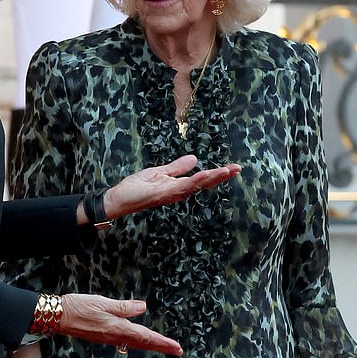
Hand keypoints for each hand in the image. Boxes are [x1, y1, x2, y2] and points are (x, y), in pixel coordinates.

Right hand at [59, 294, 182, 356]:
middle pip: (144, 343)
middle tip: (178, 351)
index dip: (163, 342)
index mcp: (118, 328)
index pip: (146, 336)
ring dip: (152, 345)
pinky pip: (127, 342)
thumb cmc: (79, 307)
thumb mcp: (103, 303)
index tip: (177, 348)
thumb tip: (143, 308)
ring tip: (165, 346)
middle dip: (162, 347)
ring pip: (136, 344)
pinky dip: (139, 342)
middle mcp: (116, 336)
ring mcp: (110, 338)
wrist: (60, 317)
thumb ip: (124, 307)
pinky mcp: (105, 336)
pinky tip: (142, 341)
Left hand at [103, 155, 240, 217]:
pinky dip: (194, 181)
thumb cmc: (136, 188)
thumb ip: (177, 167)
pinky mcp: (163, 194)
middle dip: (221, 177)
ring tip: (227, 171)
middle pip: (203, 183)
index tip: (233, 168)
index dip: (217, 174)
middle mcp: (178, 192)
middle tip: (238, 169)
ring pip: (196, 185)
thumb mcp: (159, 172)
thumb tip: (195, 159)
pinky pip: (182, 186)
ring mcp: (171, 194)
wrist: (119, 198)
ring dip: (212, 178)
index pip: (201, 179)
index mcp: (178, 186)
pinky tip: (204, 175)